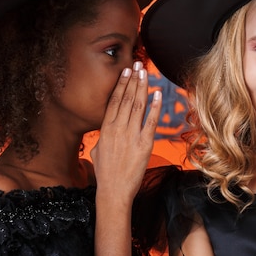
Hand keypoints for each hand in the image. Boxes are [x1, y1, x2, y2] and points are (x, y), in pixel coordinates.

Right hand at [90, 61, 161, 201]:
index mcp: (105, 129)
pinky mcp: (144, 145)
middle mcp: (117, 129)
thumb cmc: (106, 173)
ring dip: (142, 87)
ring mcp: (130, 136)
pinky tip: (157, 94)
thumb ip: (104, 136)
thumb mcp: (98, 150)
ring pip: (137, 106)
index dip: (121, 84)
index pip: (114, 101)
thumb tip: (108, 128)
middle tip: (138, 63)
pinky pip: (150, 122)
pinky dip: (154, 107)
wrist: (113, 192)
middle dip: (133, 79)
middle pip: (126, 99)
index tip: (126, 71)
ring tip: (145, 72)